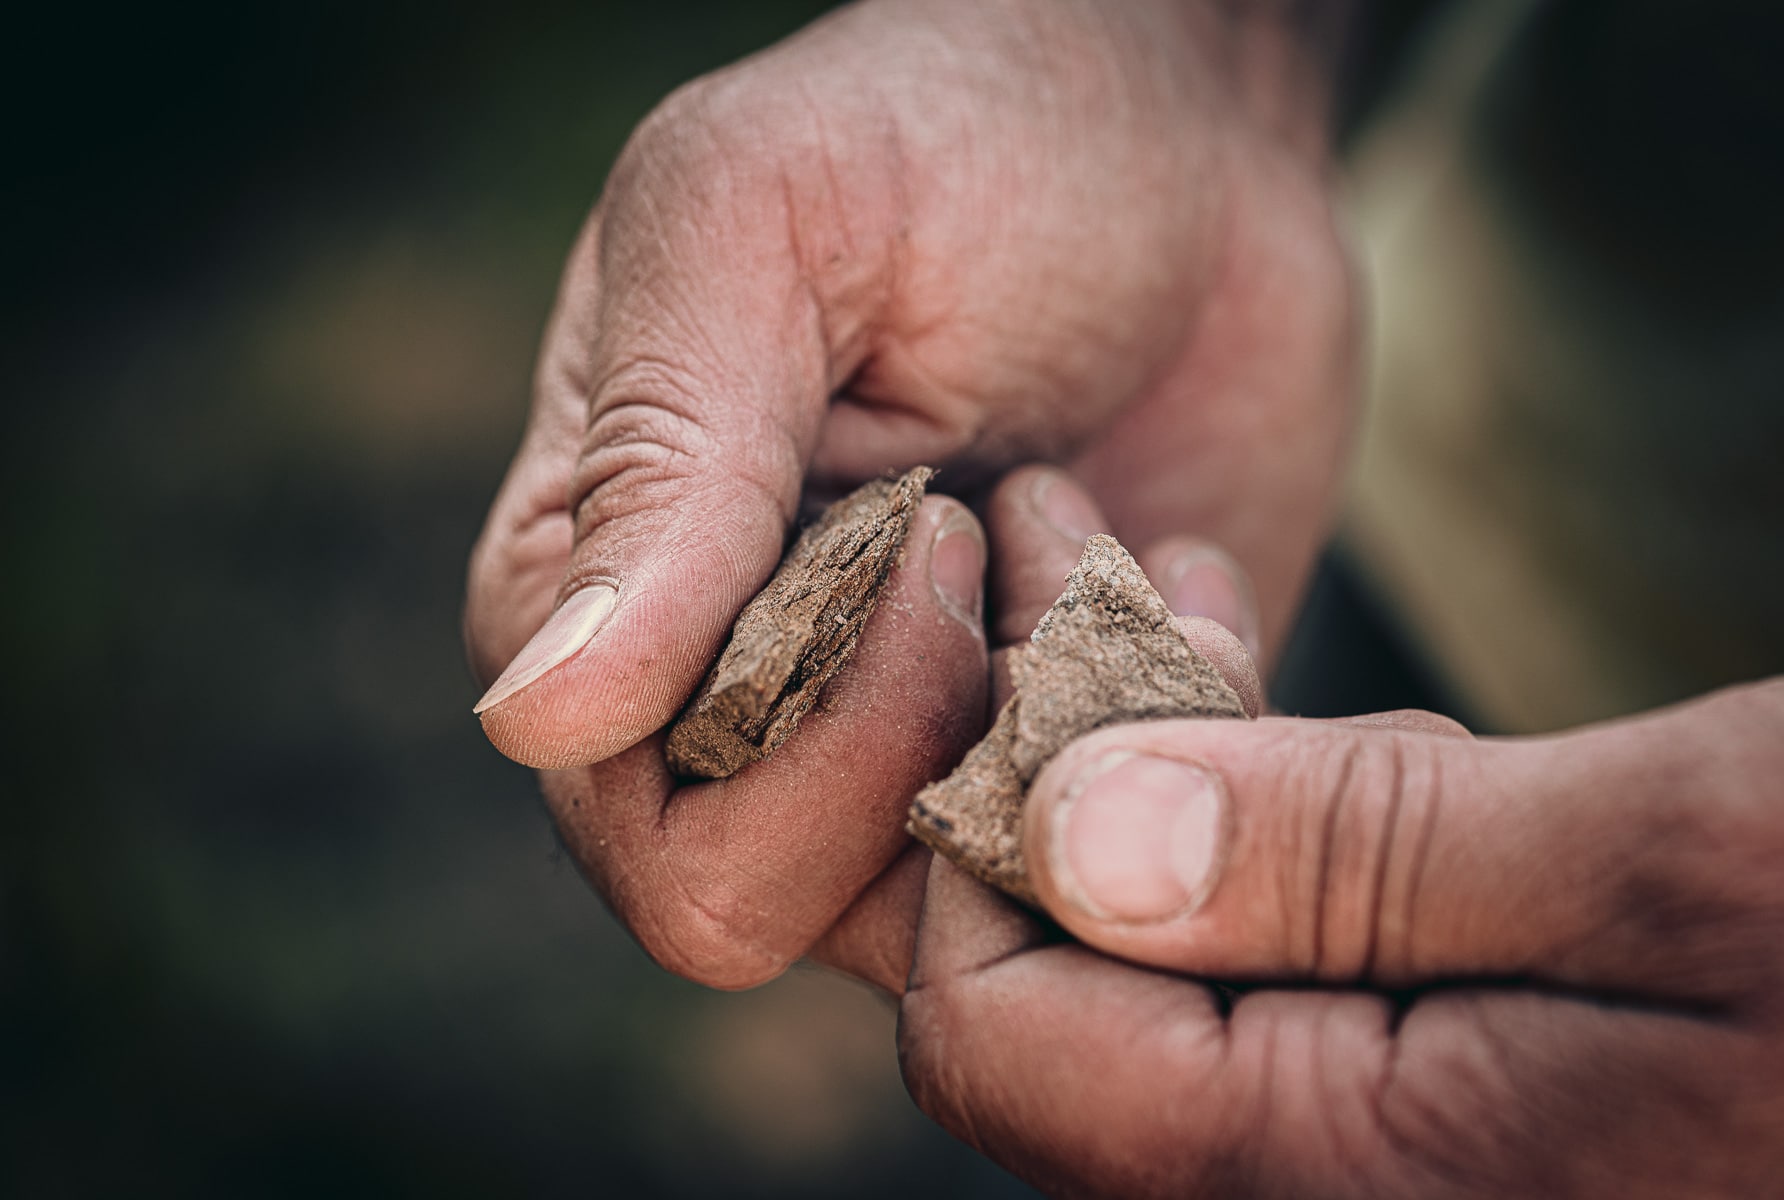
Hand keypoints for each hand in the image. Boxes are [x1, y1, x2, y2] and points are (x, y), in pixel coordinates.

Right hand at [465, 0, 1352, 987]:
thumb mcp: (762, 231)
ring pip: (956, 916)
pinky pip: (1106, 868)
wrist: (1174, 141)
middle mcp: (732, 711)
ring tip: (1097, 535)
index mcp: (604, 599)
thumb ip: (656, 471)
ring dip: (1061, 738)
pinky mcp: (1052, 755)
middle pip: (775, 904)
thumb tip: (534, 717)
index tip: (933, 518)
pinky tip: (1174, 573)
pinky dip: (1170, 740)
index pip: (639, 828)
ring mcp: (901, 753)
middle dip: (928, 741)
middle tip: (1009, 531)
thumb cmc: (946, 139)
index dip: (805, 732)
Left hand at [900, 676, 1783, 1196]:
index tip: (1022, 639)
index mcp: (1361, 1177)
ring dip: (1150, 773)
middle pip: (1066, 1000)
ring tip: (1161, 591)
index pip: (1001, 1039)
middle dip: (1051, 771)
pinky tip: (1279, 708)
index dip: (972, 839)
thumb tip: (1075, 832)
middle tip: (1080, 559)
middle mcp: (1348, 1195)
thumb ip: (1356, 861)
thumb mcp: (1686, 857)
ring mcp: (1401, 1152)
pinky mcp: (1460, 1089)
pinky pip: (1277, 964)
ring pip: (1166, 967)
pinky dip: (1258, 823)